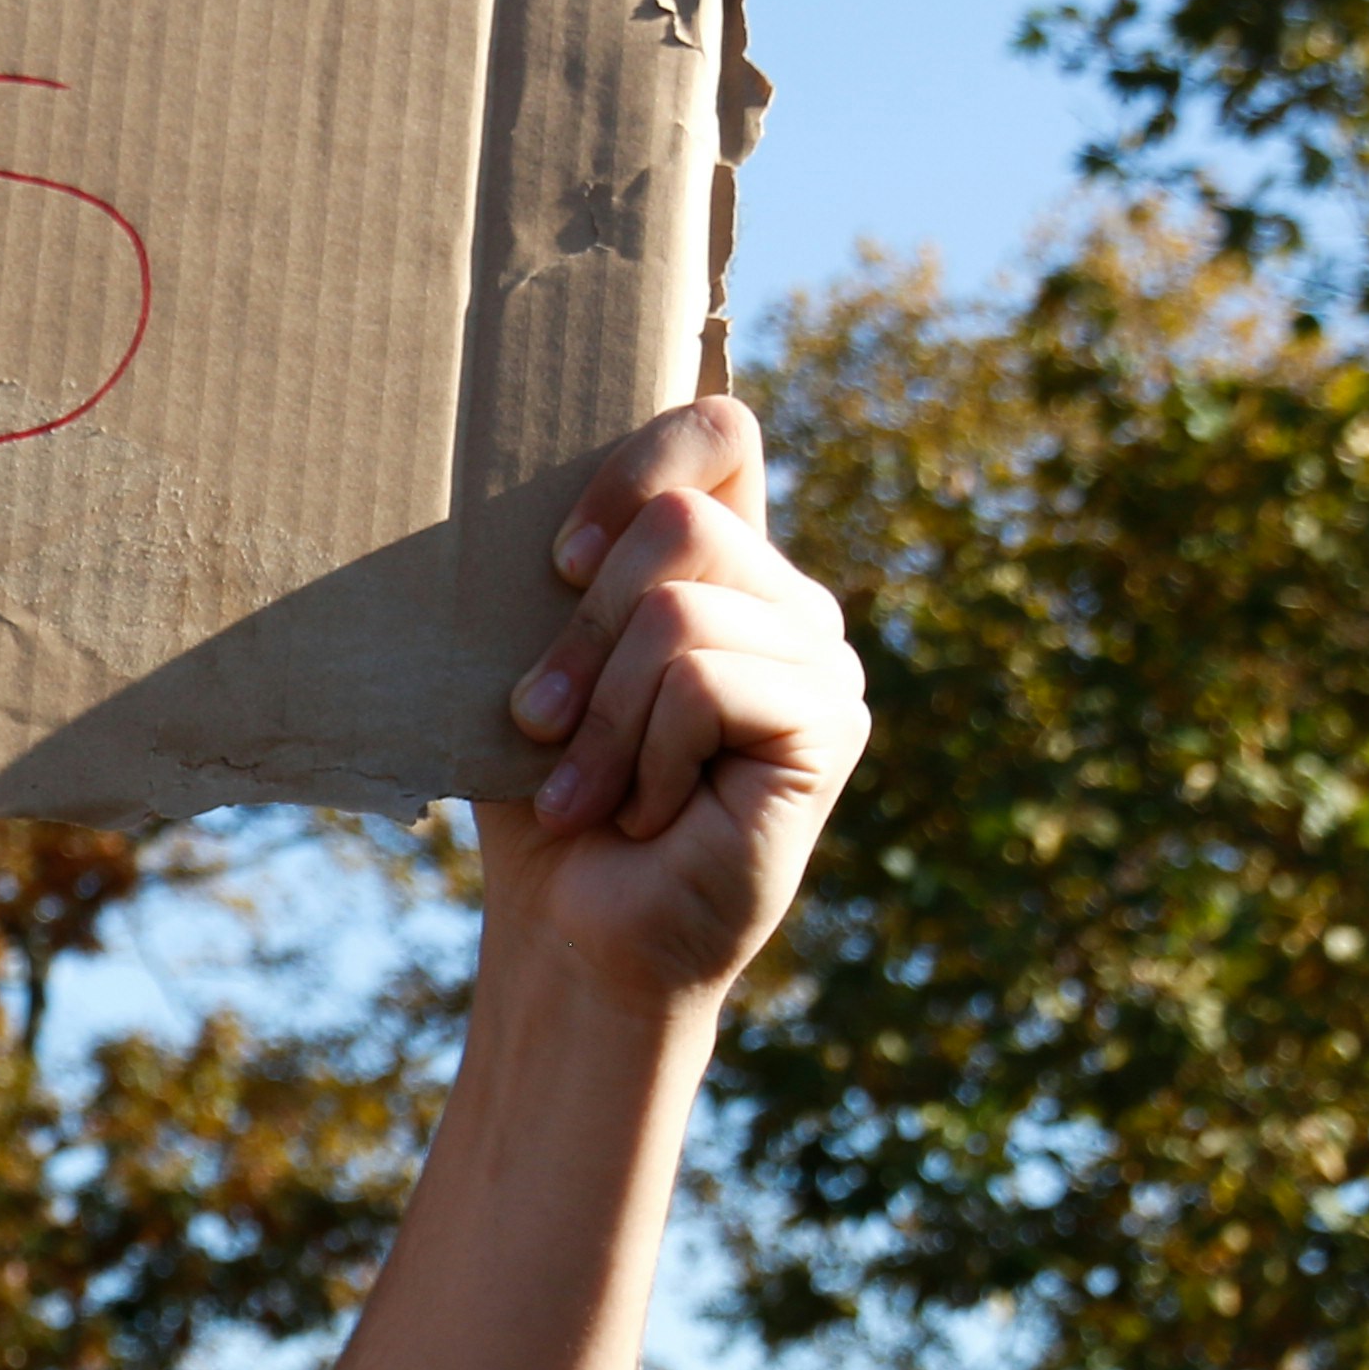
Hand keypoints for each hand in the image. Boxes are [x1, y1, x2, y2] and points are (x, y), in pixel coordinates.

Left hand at [479, 399, 867, 1019]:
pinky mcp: (830, 724)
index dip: (636, 465)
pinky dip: (644, 756)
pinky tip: (648, 813)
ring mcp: (821, 660)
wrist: (578, 937)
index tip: (560, 562)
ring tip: (588, 793)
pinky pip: (704, 682)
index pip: (719, 433)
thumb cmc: (548, 803)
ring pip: (679, 611)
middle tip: (542, 726)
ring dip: (601, 717)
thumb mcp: (538, 668)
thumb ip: (566, 581)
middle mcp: (788, 600)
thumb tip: (546, 517)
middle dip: (580, 634)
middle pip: (680, 524)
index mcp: (724, 569)